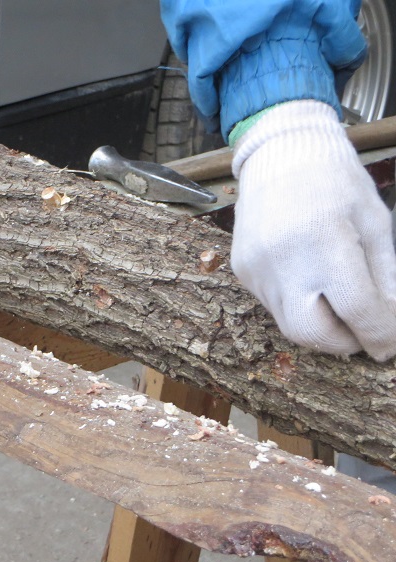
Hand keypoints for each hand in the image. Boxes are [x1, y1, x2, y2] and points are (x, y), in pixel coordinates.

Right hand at [231, 100, 395, 360]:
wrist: (280, 154)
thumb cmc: (336, 182)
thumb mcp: (375, 222)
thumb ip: (385, 277)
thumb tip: (390, 326)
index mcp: (326, 239)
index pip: (357, 309)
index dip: (380, 334)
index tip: (389, 344)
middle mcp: (284, 259)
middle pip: (312, 334)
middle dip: (344, 343)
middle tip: (363, 333)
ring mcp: (257, 268)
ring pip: (290, 326)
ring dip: (321, 327)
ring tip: (338, 305)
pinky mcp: (243, 271)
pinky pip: (274, 305)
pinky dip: (298, 306)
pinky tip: (308, 280)